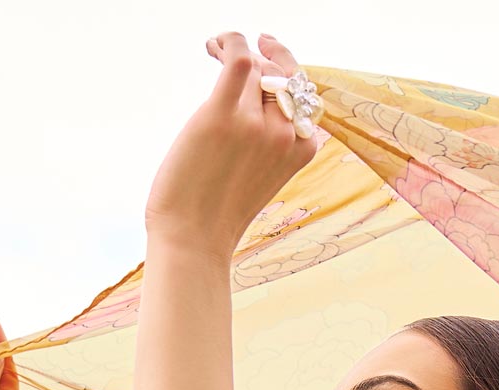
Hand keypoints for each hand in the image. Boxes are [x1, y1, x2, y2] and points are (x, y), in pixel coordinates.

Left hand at [142, 29, 319, 258]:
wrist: (194, 239)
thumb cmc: (220, 212)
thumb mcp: (261, 175)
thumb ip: (269, 141)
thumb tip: (256, 97)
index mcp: (300, 150)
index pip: (304, 93)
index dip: (285, 71)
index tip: (266, 56)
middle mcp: (283, 136)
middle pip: (280, 75)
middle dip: (261, 61)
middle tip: (235, 59)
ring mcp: (256, 125)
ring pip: (258, 66)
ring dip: (238, 50)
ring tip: (216, 50)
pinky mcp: (222, 115)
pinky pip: (238, 58)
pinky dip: (227, 42)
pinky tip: (212, 46)